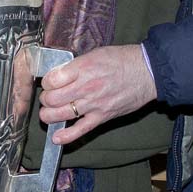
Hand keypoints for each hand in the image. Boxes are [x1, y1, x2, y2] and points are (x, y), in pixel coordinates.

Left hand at [38, 44, 156, 144]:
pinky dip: (66, 136)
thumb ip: (75, 66)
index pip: (51, 80)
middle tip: (49, 96)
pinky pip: (80, 130)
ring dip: (48, 115)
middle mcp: (85, 86)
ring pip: (60, 114)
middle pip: (51, 99)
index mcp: (82, 68)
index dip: (46, 82)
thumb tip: (58, 74)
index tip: (49, 82)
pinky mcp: (102, 117)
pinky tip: (56, 138)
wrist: (147, 72)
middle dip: (45, 98)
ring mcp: (93, 104)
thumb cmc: (122, 60)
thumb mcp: (94, 54)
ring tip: (49, 112)